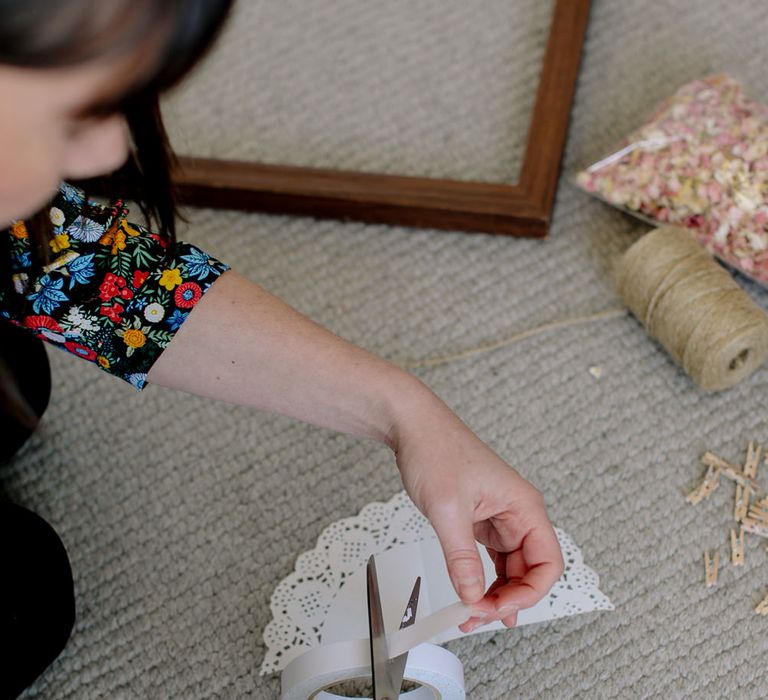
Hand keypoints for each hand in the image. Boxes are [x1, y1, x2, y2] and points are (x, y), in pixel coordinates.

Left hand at [389, 394, 563, 631]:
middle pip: (529, 572)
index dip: (530, 593)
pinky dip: (481, 580)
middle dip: (507, 599)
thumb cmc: (436, 450)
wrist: (414, 427)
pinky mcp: (481, 522)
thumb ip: (461, 557)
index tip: (500, 608)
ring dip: (493, 595)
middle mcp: (518, 514)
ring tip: (470, 615)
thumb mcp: (448, 509)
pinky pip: (490, 560)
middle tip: (476, 616)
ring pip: (509, 570)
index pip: (548, 563)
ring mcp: (500, 519)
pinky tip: (472, 597)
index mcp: (524, 506)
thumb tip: (472, 595)